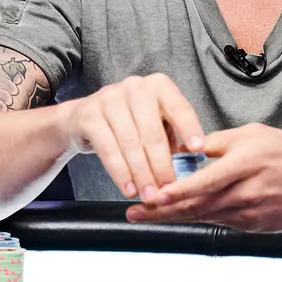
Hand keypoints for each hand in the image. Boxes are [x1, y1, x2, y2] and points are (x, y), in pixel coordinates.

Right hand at [60, 74, 203, 198]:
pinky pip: (108, 149)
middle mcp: (135, 87)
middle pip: (152, 132)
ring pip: (130, 142)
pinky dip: (120, 173)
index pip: (179, 108)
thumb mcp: (155, 124)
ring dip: (141, 174)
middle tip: (168, 189)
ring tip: (149, 195)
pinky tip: (128, 188)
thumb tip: (189, 171)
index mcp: (158, 86)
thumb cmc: (130, 123)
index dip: (189, 129)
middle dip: (161, 166)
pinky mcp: (89, 115)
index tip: (198, 149)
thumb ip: (172, 140)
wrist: (83, 117)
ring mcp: (110, 98)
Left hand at [125, 123, 281, 232]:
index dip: (176, 191)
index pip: (204, 181)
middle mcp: (246, 192)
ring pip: (203, 217)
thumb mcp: (253, 135)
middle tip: (134, 212)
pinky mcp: (252, 226)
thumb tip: (186, 147)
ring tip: (146, 215)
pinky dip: (196, 219)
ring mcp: (249, 214)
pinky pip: (218, 222)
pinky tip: (177, 216)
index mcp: (245, 164)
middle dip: (162, 210)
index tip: (152, 194)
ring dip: (173, 217)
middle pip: (197, 205)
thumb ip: (218, 143)